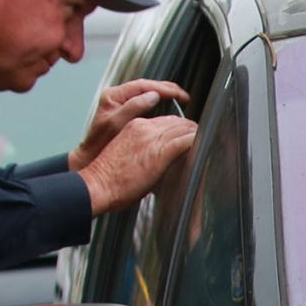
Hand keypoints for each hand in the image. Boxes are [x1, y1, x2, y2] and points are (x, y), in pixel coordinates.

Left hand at [68, 78, 189, 171]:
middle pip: (148, 87)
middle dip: (168, 91)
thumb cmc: (100, 145)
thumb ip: (133, 107)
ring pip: (149, 95)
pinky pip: (147, 106)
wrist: (91, 160)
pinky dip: (161, 107)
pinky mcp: (128, 116)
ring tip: (182, 103)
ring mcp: (123, 106)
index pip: (143, 85)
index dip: (164, 89)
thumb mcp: (115, 124)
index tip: (180, 95)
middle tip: (186, 98)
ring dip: (166, 98)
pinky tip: (170, 112)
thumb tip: (154, 95)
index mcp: (114, 95)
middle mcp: (118, 97)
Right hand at [79, 115, 197, 213]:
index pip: (165, 120)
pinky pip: (187, 142)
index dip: (179, 127)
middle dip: (191, 129)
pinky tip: (205, 146)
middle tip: (203, 137)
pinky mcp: (161, 153)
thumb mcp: (124, 154)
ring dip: (198, 135)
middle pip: (177, 122)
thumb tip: (155, 160)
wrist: (97, 184)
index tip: (187, 135)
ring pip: (184, 129)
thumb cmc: (108, 178)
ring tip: (208, 141)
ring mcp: (153, 139)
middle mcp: (145, 128)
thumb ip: (141, 151)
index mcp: (135, 126)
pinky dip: (198, 142)